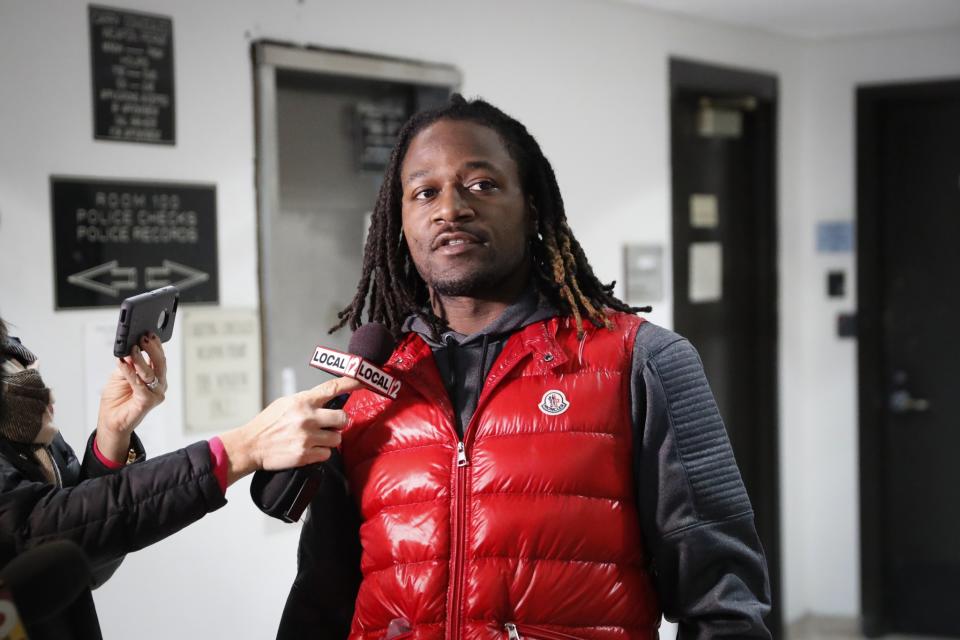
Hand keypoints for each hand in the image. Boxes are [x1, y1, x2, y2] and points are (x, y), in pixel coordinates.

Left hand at [96, 333, 167, 462]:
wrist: (111, 421)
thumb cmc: (117, 399)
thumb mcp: (121, 375)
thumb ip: (128, 364)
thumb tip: (129, 349)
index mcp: (156, 377)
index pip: (160, 357)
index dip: (156, 345)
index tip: (148, 333)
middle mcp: (159, 385)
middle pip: (160, 363)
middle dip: (152, 349)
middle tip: (143, 338)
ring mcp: (155, 394)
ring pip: (151, 372)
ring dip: (139, 359)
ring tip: (130, 350)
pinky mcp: (147, 402)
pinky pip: (139, 384)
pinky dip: (130, 372)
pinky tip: (122, 363)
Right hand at [217, 376, 364, 485]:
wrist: (250, 445)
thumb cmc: (268, 424)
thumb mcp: (285, 404)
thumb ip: (307, 402)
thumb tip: (329, 400)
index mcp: (302, 401)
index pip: (332, 388)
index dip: (351, 383)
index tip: (364, 380)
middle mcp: (307, 417)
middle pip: (343, 418)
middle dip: (340, 423)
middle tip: (331, 426)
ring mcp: (307, 436)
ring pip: (337, 439)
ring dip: (329, 440)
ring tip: (314, 439)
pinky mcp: (305, 454)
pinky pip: (327, 454)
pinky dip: (321, 453)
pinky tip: (308, 450)